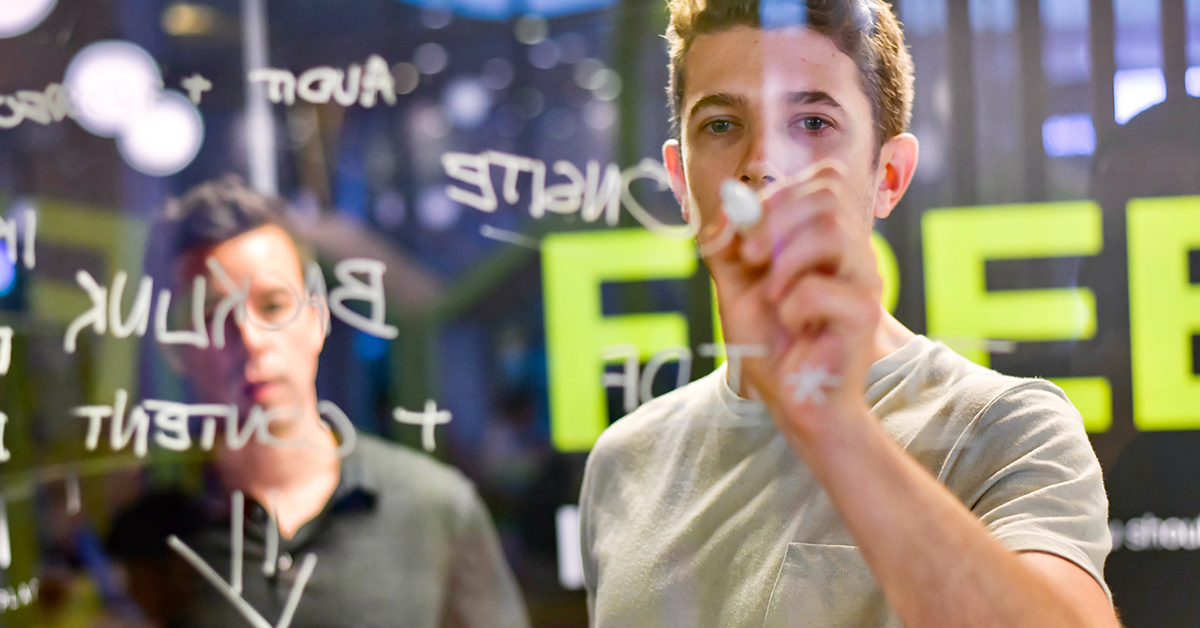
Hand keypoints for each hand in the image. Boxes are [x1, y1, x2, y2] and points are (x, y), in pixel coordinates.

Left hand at [702, 158, 881, 441]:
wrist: (792, 401)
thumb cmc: (771, 345)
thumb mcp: (735, 286)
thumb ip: (728, 245)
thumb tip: (727, 204)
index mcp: (828, 239)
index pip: (824, 180)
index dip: (780, 192)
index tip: (747, 230)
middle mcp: (853, 253)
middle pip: (828, 195)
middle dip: (775, 218)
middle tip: (750, 257)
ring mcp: (863, 282)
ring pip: (832, 232)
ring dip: (785, 260)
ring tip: (771, 296)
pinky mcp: (863, 316)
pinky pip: (821, 290)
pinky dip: (792, 306)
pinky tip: (793, 326)